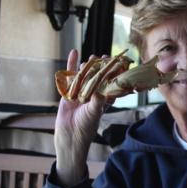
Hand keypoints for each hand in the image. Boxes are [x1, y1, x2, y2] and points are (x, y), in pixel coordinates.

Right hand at [54, 49, 111, 185]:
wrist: (69, 134)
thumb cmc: (86, 126)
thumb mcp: (94, 113)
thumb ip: (98, 101)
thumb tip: (100, 91)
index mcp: (104, 98)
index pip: (111, 82)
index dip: (115, 72)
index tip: (117, 62)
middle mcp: (93, 93)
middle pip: (98, 76)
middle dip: (101, 66)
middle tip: (103, 56)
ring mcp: (81, 91)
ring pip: (85, 74)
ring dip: (88, 64)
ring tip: (91, 56)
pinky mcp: (69, 91)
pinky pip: (70, 75)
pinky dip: (71, 64)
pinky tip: (73, 52)